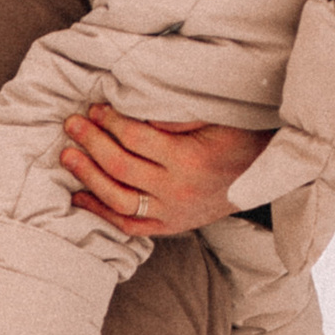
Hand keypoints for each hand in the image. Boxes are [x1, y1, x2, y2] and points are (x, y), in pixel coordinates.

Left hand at [60, 104, 271, 237]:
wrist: (267, 175)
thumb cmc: (241, 137)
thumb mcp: (217, 116)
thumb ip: (177, 115)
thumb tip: (137, 110)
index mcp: (188, 159)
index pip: (135, 139)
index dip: (110, 121)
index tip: (95, 107)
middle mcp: (177, 190)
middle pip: (120, 167)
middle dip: (91, 143)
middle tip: (71, 124)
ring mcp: (172, 213)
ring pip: (118, 199)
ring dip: (88, 177)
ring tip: (67, 156)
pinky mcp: (170, 226)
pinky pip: (129, 225)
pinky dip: (101, 213)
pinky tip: (79, 197)